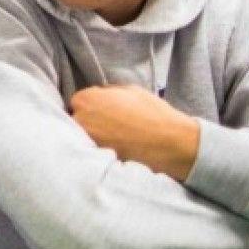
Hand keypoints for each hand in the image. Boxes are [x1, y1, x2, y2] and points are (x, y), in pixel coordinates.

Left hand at [69, 84, 199, 181]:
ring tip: (114, 137)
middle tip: (108, 125)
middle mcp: (81, 119)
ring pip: (83, 137)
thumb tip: (101, 95)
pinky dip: (101, 149)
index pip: (78, 102)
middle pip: (77, 119)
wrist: (171, 142)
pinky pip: (93, 151)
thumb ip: (108, 92)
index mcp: (86, 99)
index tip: (103, 111)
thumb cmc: (153, 113)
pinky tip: (116, 148)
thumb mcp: (129, 90)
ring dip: (93, 136)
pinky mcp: (97, 157)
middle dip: (89, 121)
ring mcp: (87, 140)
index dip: (92, 106)